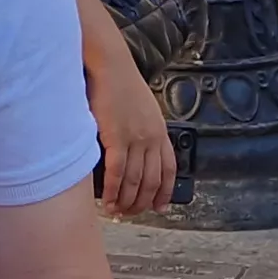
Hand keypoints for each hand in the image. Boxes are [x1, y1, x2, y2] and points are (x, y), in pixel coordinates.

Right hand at [87, 45, 174, 219]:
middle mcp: (152, 138)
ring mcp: (135, 139)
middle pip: (151, 181)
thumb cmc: (121, 83)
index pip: (168, 170)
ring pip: (134, 181)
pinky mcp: (116, 137)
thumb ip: (145, 130)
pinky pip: (117, 172)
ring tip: (117, 211)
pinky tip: (108, 200)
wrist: (110, 65)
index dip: (164, 192)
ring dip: (126, 201)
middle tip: (131, 213)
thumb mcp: (144, 108)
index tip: (158, 207)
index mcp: (160, 132)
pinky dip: (114, 190)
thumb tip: (138, 150)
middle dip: (142, 202)